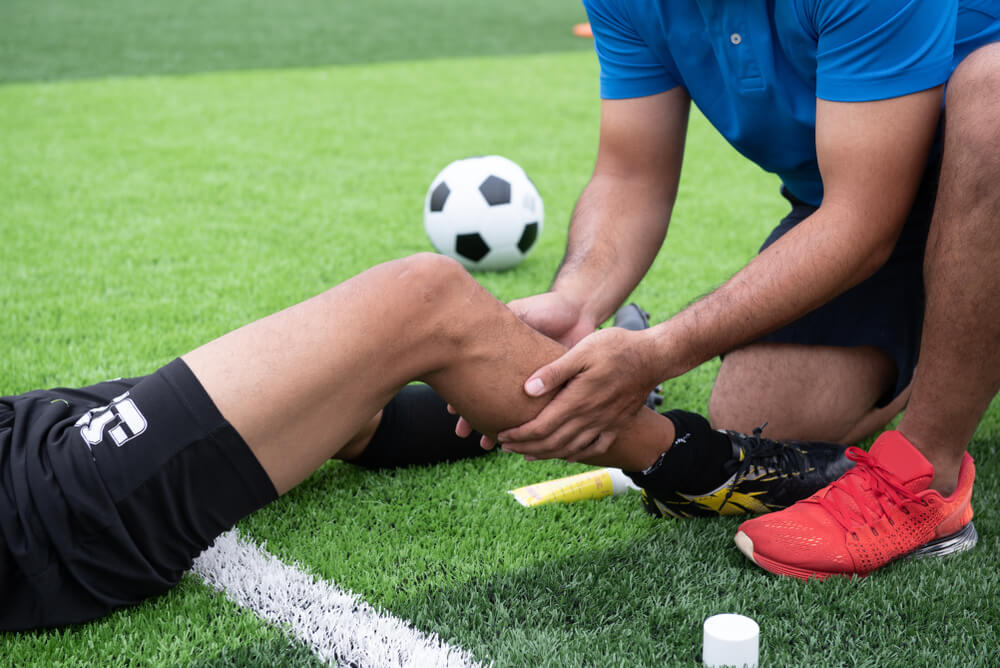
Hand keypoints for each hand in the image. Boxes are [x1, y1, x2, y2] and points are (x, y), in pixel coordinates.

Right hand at [450, 291, 598, 442]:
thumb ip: (500, 326)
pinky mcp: (557, 392)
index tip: (452, 409)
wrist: (580, 311)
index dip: (464, 394)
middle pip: (492, 401)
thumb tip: (469, 329)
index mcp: (503, 359)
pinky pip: (542, 413)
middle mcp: (517, 376)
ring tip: (489, 444)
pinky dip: (534, 427)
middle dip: (477, 418)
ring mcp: (536, 387)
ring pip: (514, 413)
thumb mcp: (518, 314)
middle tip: (463, 434)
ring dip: (502, 428)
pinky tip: (526, 441)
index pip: (478, 379)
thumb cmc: (545, 309)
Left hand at [496, 327, 659, 461]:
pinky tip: (566, 455)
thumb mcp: (582, 351)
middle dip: (526, 448)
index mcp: (577, 401)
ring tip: (527, 455)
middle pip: (552, 442)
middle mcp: (590, 418)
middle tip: (505, 448)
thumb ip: (554, 371)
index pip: (541, 427)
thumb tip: (527, 389)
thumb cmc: (616, 347)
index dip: (519, 435)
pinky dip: (576, 455)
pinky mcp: (618, 425)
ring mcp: (605, 424)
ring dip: (546, 455)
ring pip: (570, 449)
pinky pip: (595, 448)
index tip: (501, 436)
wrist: (654, 356)